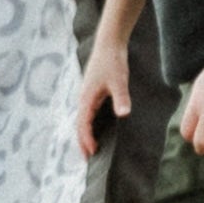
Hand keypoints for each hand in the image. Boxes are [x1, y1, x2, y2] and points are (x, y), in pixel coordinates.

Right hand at [75, 42, 129, 157]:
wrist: (109, 43)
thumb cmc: (112, 61)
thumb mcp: (119, 81)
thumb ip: (121, 98)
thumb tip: (123, 114)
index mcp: (86, 98)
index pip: (82, 124)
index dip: (86, 140)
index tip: (93, 154)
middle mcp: (84, 98)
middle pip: (80, 124)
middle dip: (83, 141)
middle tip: (89, 159)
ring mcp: (88, 95)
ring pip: (84, 119)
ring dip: (86, 134)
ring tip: (92, 148)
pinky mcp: (93, 92)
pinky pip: (89, 113)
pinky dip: (91, 124)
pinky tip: (99, 128)